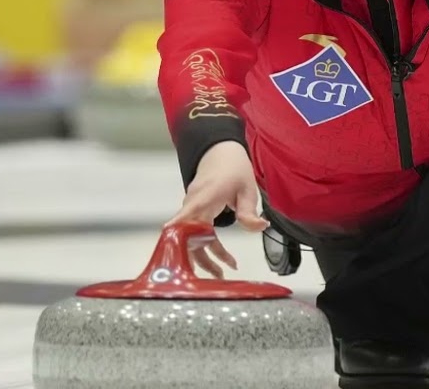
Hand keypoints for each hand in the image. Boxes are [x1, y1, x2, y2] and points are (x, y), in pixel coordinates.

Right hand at [165, 140, 269, 277]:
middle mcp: (194, 204)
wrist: (220, 153)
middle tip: (218, 275)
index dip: (178, 226)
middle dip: (201, 258)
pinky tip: (223, 258)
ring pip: (192, 238)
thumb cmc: (233, 168)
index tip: (169, 238)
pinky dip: (207, 247)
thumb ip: (249, 211)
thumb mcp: (247, 188)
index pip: (188, 213)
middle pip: (189, 235)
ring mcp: (192, 209)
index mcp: (206, 196)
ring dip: (206, 257)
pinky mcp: (194, 213)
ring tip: (222, 273)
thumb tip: (259, 227)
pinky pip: (196, 234)